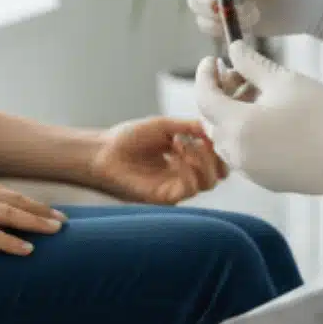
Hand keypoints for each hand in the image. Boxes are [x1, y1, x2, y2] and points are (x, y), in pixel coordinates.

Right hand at [0, 172, 66, 255]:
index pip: (6, 191)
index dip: (30, 202)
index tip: (48, 211)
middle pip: (14, 199)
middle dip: (41, 211)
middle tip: (63, 222)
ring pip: (8, 213)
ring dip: (35, 222)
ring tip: (55, 232)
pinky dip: (11, 241)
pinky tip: (26, 249)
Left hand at [87, 117, 229, 204]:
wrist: (104, 151)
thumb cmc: (129, 138)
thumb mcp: (164, 126)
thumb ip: (190, 127)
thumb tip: (213, 128)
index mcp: (186, 157)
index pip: (216, 159)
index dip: (218, 146)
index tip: (209, 132)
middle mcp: (184, 174)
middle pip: (218, 174)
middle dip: (215, 155)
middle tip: (199, 140)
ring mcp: (175, 187)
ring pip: (208, 183)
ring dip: (201, 160)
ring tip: (180, 144)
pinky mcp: (165, 197)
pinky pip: (190, 189)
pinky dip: (189, 170)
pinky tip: (175, 156)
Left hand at [194, 42, 322, 201]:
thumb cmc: (321, 114)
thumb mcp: (284, 80)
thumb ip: (251, 64)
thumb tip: (233, 49)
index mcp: (237, 126)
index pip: (204, 97)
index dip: (205, 75)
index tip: (212, 60)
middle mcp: (237, 154)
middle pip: (212, 121)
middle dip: (219, 96)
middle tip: (239, 77)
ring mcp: (251, 172)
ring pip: (226, 141)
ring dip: (231, 118)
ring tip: (257, 98)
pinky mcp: (266, 182)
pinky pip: (243, 156)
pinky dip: (245, 137)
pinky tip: (269, 123)